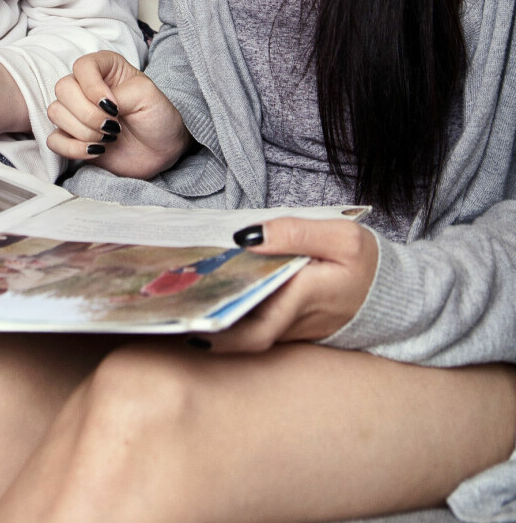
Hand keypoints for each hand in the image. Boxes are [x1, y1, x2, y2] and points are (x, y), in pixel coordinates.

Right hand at [47, 50, 189, 177]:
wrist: (163, 151)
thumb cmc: (159, 117)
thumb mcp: (148, 96)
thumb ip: (120, 94)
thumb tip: (97, 106)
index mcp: (105, 68)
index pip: (82, 66)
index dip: (92, 87)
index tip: (114, 107)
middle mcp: (86, 86)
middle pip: (62, 88)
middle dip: (87, 113)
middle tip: (112, 126)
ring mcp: (77, 112)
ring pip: (55, 112)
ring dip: (82, 130)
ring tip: (108, 138)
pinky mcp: (72, 137)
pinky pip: (53, 140)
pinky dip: (72, 148)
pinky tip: (96, 151)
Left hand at [194, 216, 378, 351]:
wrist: (395, 295)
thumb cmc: (368, 263)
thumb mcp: (341, 237)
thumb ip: (294, 233)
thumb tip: (246, 236)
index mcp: (303, 300)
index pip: (255, 327)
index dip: (220, 330)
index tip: (188, 321)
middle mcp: (293, 322)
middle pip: (242, 333)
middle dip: (206, 326)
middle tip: (171, 309)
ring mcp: (293, 328)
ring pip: (248, 330)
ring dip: (217, 318)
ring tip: (179, 296)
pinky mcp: (293, 325)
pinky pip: (258, 323)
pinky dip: (234, 312)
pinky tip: (210, 292)